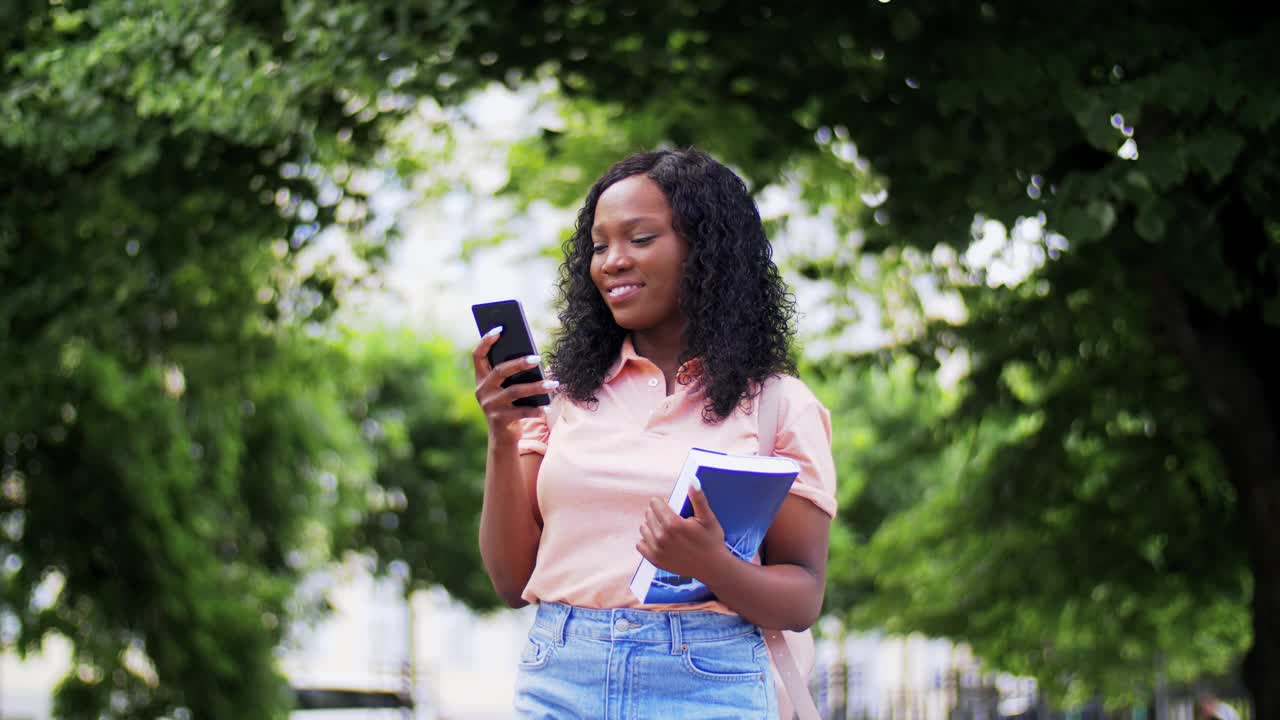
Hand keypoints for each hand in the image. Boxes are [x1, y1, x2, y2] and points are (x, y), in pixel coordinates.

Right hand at [471, 327, 557, 441]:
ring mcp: (490, 405)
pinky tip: (549, 407)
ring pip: (515, 391)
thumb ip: (512, 375)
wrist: (502, 437)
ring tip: (554, 384)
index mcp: (481, 378)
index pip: (478, 355)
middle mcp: (482, 390)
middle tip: (537, 358)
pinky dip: (537, 409)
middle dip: (519, 363)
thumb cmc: (509, 405)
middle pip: (500, 371)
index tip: (500, 328)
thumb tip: (533, 358)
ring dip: (537, 387)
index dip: (486, 341)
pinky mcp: (500, 419)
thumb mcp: (505, 389)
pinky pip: (522, 412)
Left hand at [636, 481, 730, 579]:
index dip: (664, 503)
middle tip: (673, 519)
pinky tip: (660, 540)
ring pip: (643, 528)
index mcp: (673, 524)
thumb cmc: (711, 540)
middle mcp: (661, 537)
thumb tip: (692, 480)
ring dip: (652, 526)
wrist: (712, 568)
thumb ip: (698, 499)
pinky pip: (640, 544)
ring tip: (666, 530)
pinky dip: (647, 540)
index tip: (674, 508)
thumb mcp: (708, 518)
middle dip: (658, 513)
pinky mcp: (655, 561)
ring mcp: (657, 550)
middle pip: (648, 514)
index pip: (655, 503)